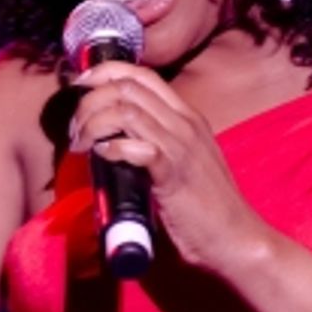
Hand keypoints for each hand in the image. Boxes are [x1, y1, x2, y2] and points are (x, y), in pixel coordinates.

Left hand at [69, 64, 267, 272]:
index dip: (104, 72)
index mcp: (187, 116)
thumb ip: (155, 142)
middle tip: (76, 130)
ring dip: (93, 124)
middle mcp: (185, 123)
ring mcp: (181, 147)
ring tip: (81, 145)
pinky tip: (103, 156)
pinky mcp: (174, 175)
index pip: (141, 74)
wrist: (235, 238)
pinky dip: (113, 148)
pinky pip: (138, 148)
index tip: (80, 86)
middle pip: (127, 87)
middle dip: (89, 102)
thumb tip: (113, 138)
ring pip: (126, 111)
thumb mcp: (182, 161)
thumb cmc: (205, 206)